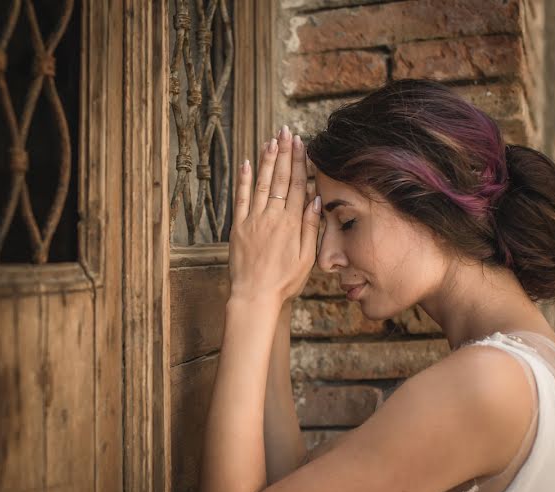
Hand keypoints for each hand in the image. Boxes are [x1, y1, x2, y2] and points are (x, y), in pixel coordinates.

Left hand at [228, 125, 320, 305]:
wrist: (255, 296)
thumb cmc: (285, 281)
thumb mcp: (307, 257)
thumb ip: (311, 227)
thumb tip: (317, 199)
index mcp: (291, 223)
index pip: (298, 185)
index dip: (299, 162)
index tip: (301, 143)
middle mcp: (272, 216)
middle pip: (280, 179)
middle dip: (284, 153)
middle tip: (286, 132)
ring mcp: (253, 220)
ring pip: (262, 183)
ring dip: (266, 160)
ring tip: (271, 140)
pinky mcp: (238, 227)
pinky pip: (241, 198)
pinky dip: (243, 179)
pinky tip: (246, 163)